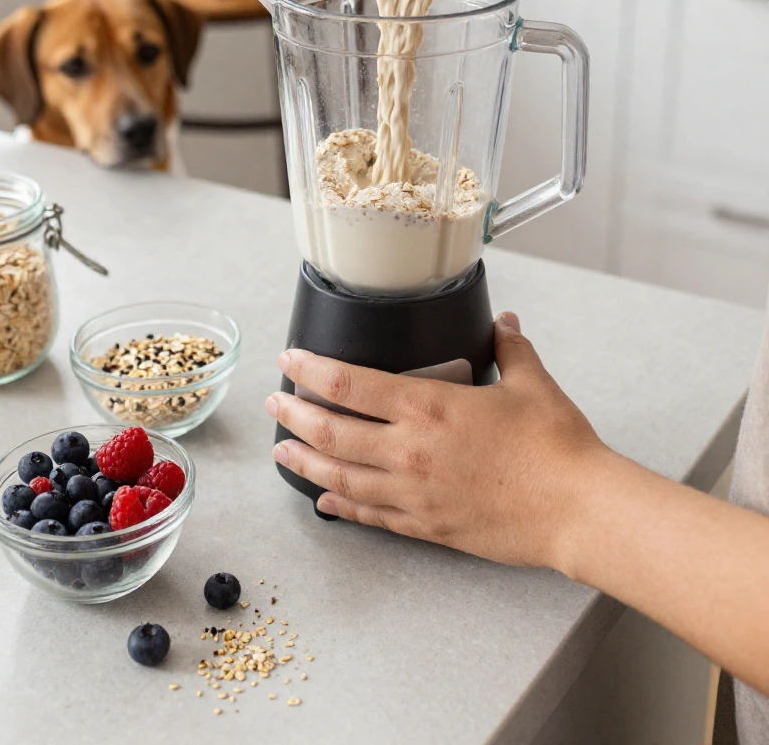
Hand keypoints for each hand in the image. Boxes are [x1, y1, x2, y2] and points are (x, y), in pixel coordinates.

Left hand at [266, 312, 605, 568]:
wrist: (578, 509)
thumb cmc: (556, 446)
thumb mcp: (531, 383)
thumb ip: (510, 349)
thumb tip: (505, 324)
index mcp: (429, 407)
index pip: (348, 384)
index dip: (310, 371)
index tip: (289, 360)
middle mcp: (410, 451)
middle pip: (330, 433)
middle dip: (293, 416)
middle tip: (273, 403)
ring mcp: (414, 494)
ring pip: (340, 478)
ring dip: (304, 463)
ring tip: (281, 452)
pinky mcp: (428, 527)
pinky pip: (371, 516)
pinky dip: (342, 505)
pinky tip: (325, 500)